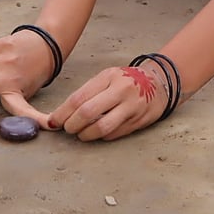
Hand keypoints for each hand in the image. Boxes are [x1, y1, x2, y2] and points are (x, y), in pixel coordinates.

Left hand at [48, 62, 167, 140]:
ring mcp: (131, 107)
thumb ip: (88, 92)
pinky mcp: (139, 121)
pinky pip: (114, 134)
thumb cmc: (126, 81)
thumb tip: (63, 113)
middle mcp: (121, 91)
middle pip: (88, 113)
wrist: (159, 83)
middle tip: (66, 129)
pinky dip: (101, 137)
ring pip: (102, 128)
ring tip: (81, 134)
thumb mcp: (107, 77)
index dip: (63, 113)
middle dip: (72, 125)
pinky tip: (97, 133)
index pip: (79, 98)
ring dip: (86, 135)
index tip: (54, 121)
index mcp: (109, 77)